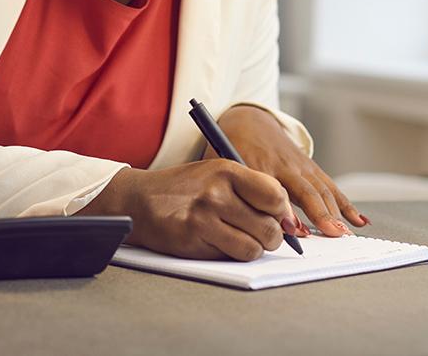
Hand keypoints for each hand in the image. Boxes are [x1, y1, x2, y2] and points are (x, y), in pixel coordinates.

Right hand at [78, 160, 300, 260]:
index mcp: (227, 170)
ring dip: (254, 249)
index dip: (284, 212)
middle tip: (264, 235)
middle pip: (269, 227)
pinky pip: (230, 257)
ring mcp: (203, 219)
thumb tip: (289, 221)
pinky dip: (232, 255)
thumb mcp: (217, 173)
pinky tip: (221, 243)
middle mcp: (216, 193)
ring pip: (253, 247)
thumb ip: (251, 190)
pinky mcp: (192, 242)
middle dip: (272, 237)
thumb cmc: (184, 188)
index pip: (276, 195)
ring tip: (244, 240)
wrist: (138, 200)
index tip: (282, 219)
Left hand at [205, 105, 369, 236]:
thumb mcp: (225, 167)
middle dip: (321, 212)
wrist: (249, 122)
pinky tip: (358, 220)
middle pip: (305, 189)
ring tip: (347, 232)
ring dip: (337, 211)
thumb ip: (238, 193)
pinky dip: (345, 203)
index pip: (273, 189)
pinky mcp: (311, 167)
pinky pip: (331, 186)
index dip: (283, 210)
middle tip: (334, 233)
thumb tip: (262, 226)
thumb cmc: (233, 149)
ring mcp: (301, 165)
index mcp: (258, 163)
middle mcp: (284, 164)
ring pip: (322, 188)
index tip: (293, 230)